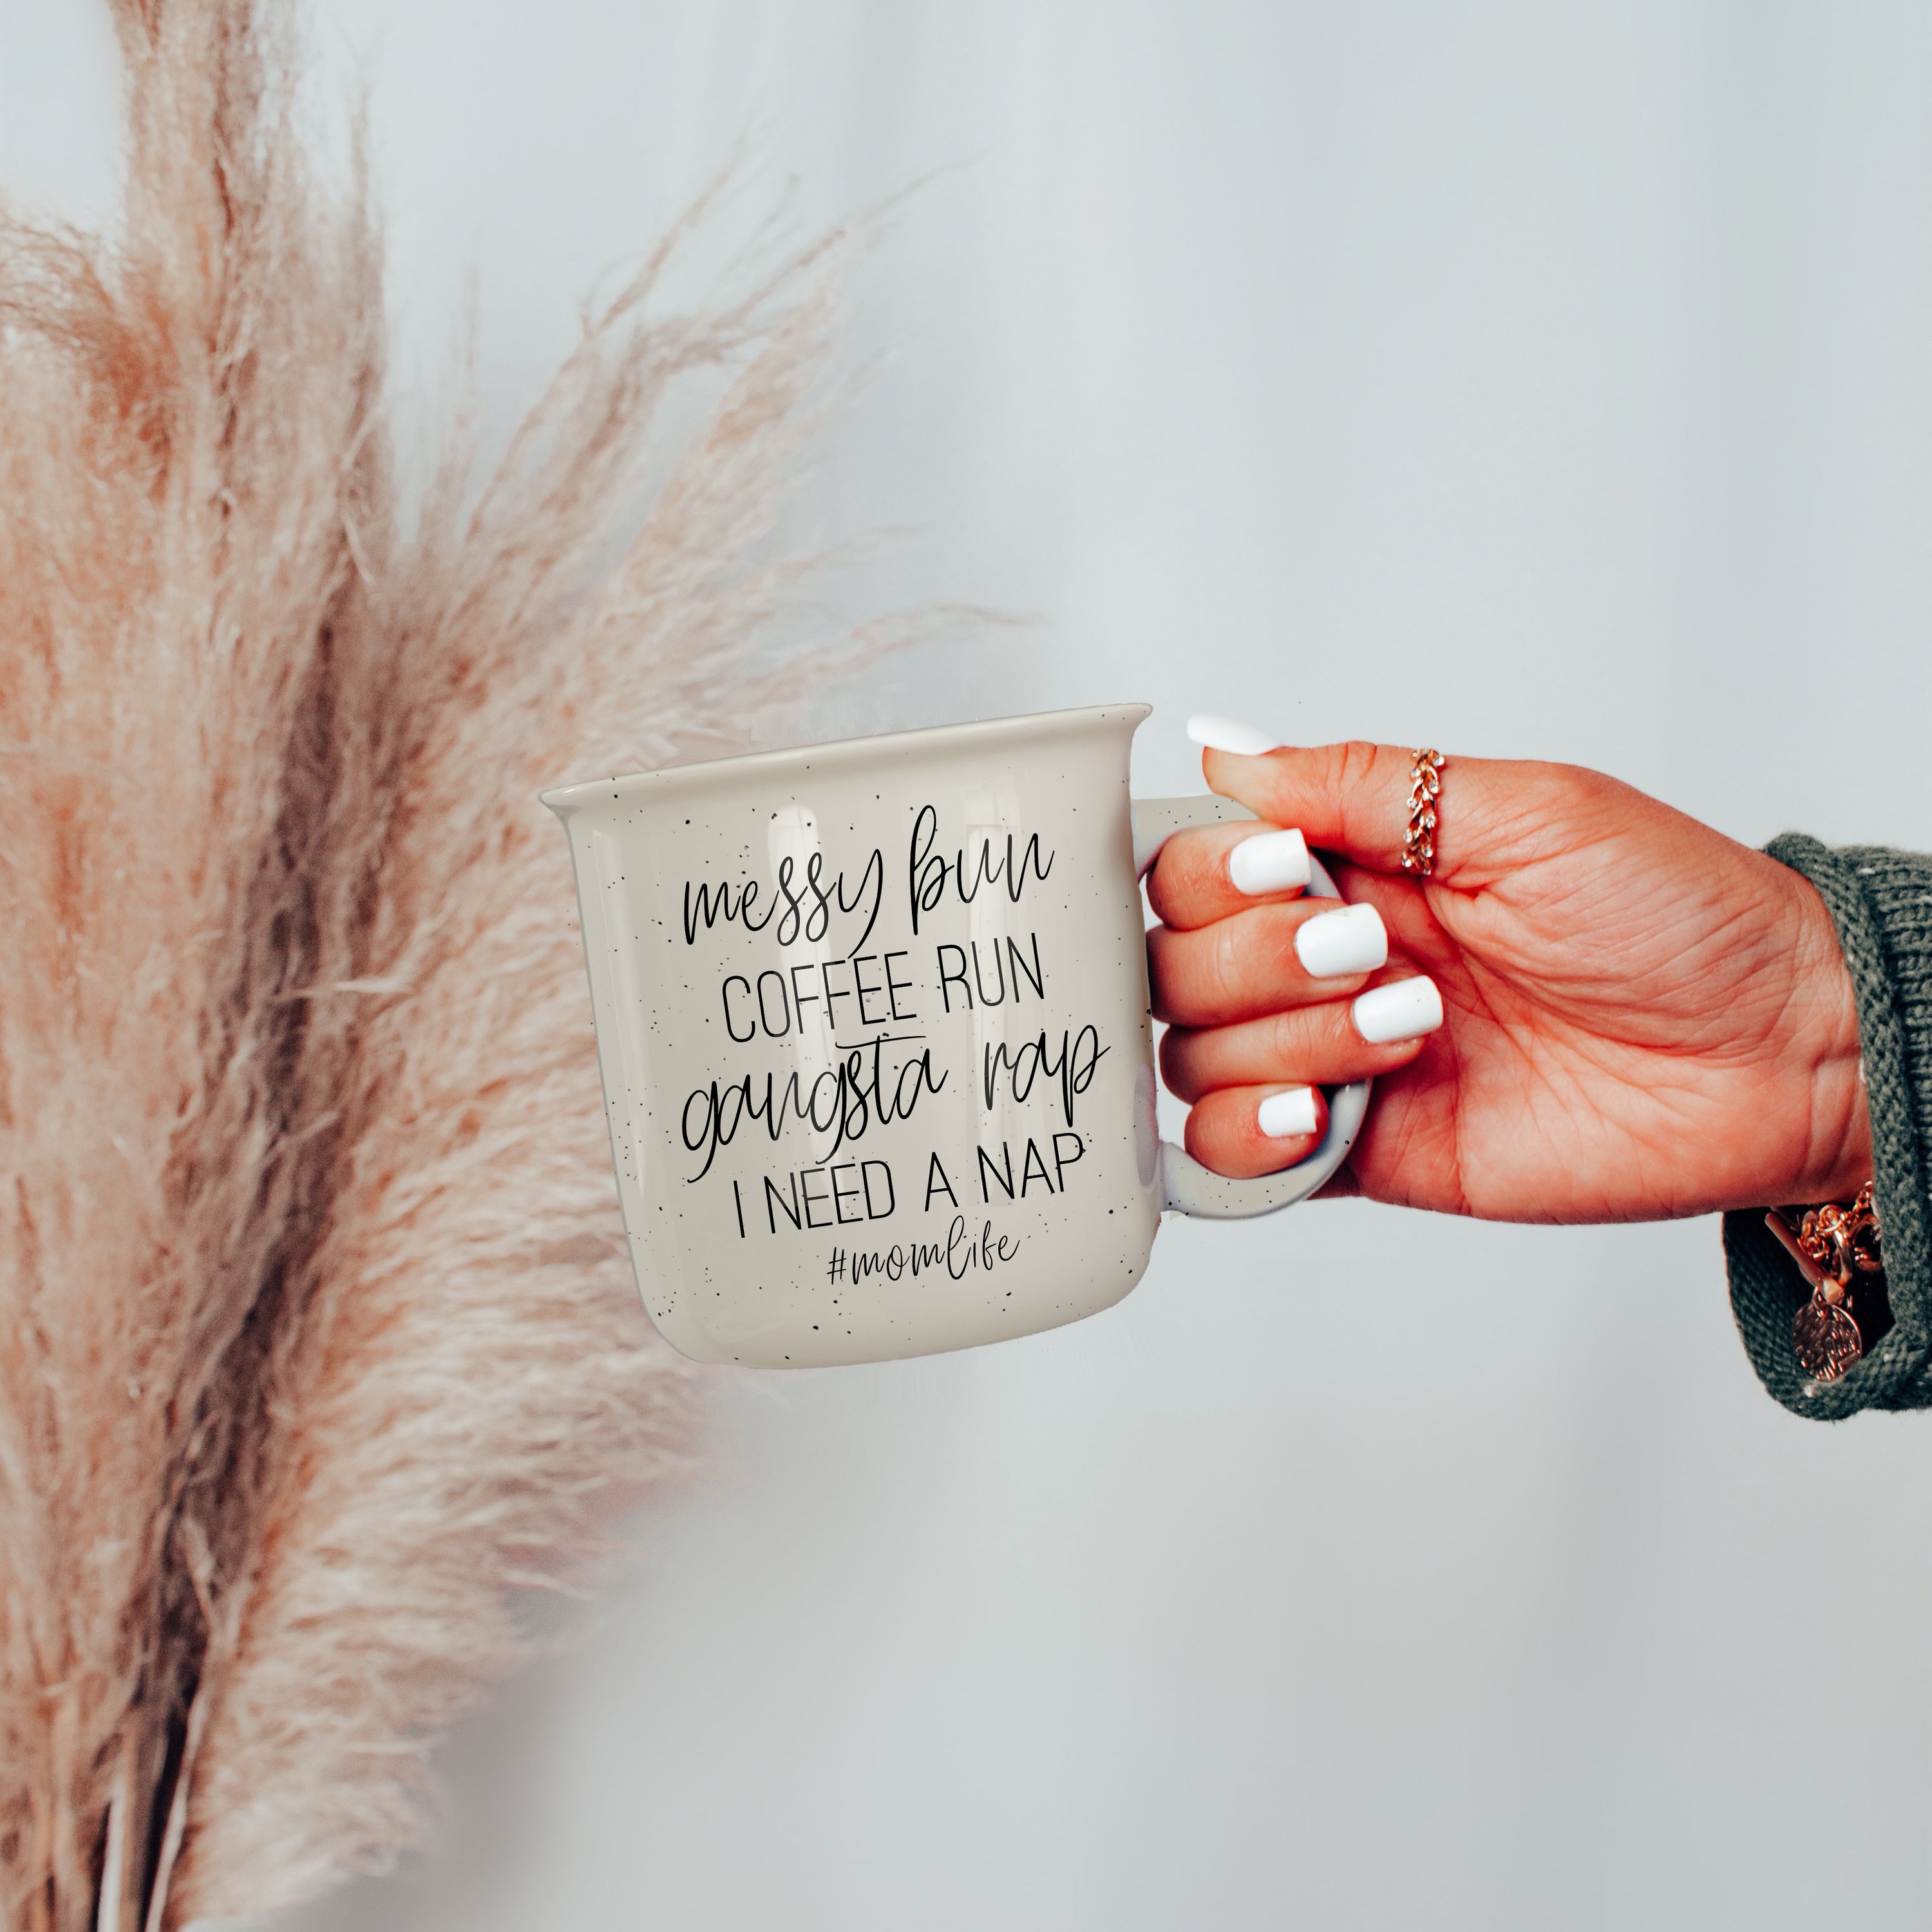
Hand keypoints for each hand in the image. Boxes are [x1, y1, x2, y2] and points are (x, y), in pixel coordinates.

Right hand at [1145, 730, 1871, 1220]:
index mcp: (1358, 866)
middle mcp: (1331, 961)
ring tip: (1411, 1034)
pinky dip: (1249, 1135)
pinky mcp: (1366, 1152)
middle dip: (1259, 958)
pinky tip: (1324, 1110)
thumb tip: (1222, 747)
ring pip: (1197, 1057)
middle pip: (1177, 964)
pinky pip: (1237, 1160)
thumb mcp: (1527, 809)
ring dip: (1284, 1040)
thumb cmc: (1683, 916)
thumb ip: (1362, 784)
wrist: (1780, 1052)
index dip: (1211, 874)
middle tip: (1370, 953)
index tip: (1286, 869)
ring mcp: (1341, 1058)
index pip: (1196, 866)